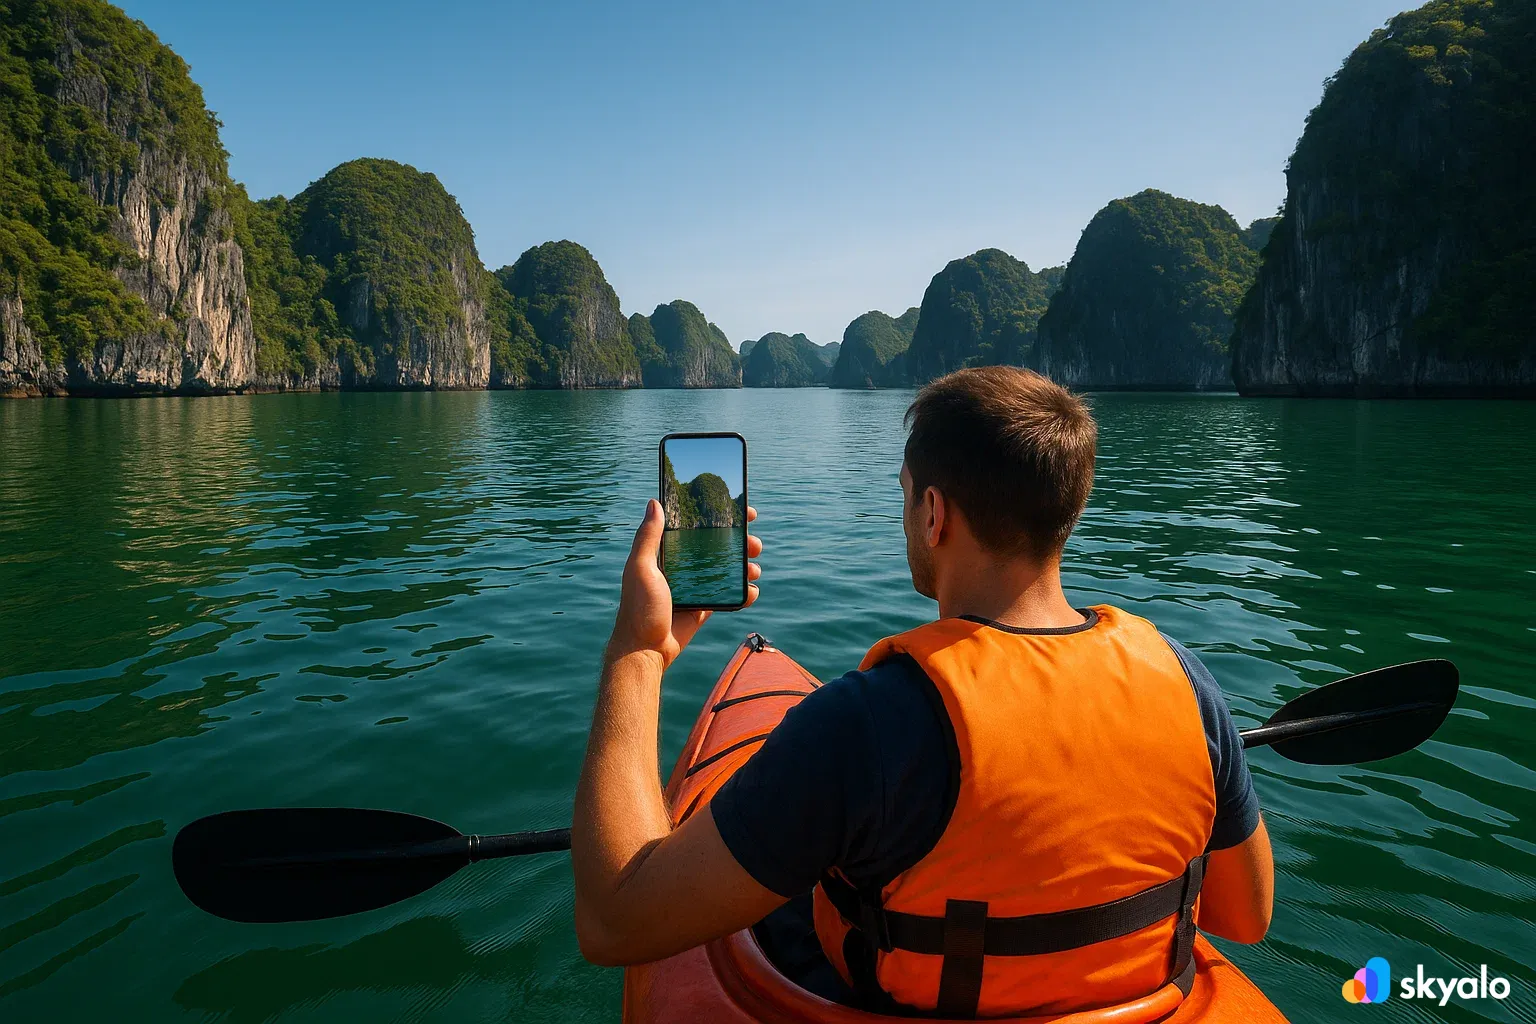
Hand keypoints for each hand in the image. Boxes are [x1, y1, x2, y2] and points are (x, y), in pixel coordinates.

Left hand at [606, 499, 761, 668]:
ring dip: (745, 567)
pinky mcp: (704, 606)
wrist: (644, 649)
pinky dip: (743, 593)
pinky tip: (751, 592)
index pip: (696, 528)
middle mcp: (683, 566)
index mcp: (667, 553)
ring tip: (754, 569)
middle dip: (740, 543)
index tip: (741, 509)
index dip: (718, 517)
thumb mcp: (640, 568)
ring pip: (727, 570)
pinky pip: (728, 596)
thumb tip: (654, 501)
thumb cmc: (638, 607)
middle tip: (754, 543)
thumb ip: (648, 537)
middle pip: (718, 548)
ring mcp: (695, 586)